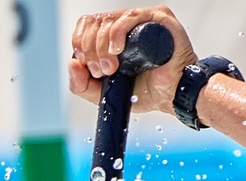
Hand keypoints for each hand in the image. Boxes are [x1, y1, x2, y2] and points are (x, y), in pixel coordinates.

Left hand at [68, 5, 196, 114]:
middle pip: (94, 22)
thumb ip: (82, 85)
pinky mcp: (159, 18)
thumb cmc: (147, 93)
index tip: (89, 68)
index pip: (87, 26)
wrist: (174, 98)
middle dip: (90, 49)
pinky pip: (130, 17)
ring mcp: (143, 19)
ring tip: (111, 67)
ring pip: (108, 20)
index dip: (80, 44)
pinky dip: (117, 33)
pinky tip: (117, 50)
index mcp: (114, 34)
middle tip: (102, 71)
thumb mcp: (106, 93)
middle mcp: (127, 23)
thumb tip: (71, 64)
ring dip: (101, 45)